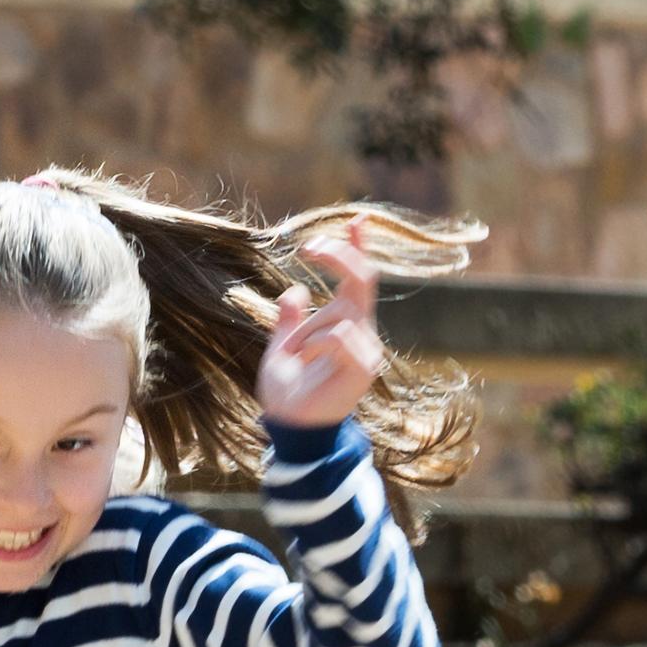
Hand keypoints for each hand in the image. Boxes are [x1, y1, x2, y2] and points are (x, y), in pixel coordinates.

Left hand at [256, 228, 387, 435]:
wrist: (289, 428)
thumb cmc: (287, 392)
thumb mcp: (280, 347)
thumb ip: (287, 320)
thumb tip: (293, 291)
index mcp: (344, 322)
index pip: (359, 277)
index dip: (358, 246)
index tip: (356, 218)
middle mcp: (361, 330)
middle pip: (362, 277)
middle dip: (339, 255)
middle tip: (310, 245)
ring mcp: (366, 350)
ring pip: (342, 313)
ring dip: (311, 331)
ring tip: (298, 357)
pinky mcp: (363, 369)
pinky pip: (341, 337)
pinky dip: (318, 344)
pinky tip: (307, 361)